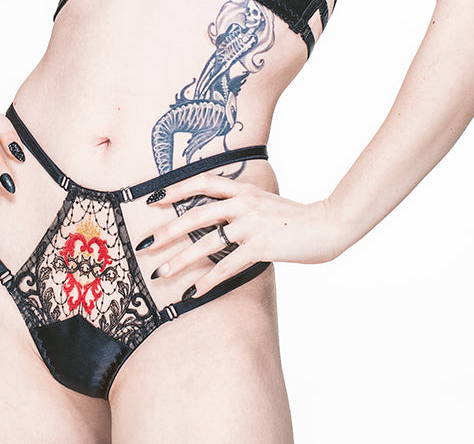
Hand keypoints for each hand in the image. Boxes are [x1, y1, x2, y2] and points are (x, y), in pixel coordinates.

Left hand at [143, 173, 339, 298]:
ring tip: (161, 273)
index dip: (177, 188)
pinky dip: (207, 280)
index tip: (154, 198)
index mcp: (245, 189)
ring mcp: (252, 224)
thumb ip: (243, 205)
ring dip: (180, 260)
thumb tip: (219, 220)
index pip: (204, 181)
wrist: (327, 225)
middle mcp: (244, 203)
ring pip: (206, 242)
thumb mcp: (267, 201)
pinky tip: (193, 291)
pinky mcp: (260, 247)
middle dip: (167, 231)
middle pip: (196, 214)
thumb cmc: (296, 218)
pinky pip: (226, 266)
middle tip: (145, 245)